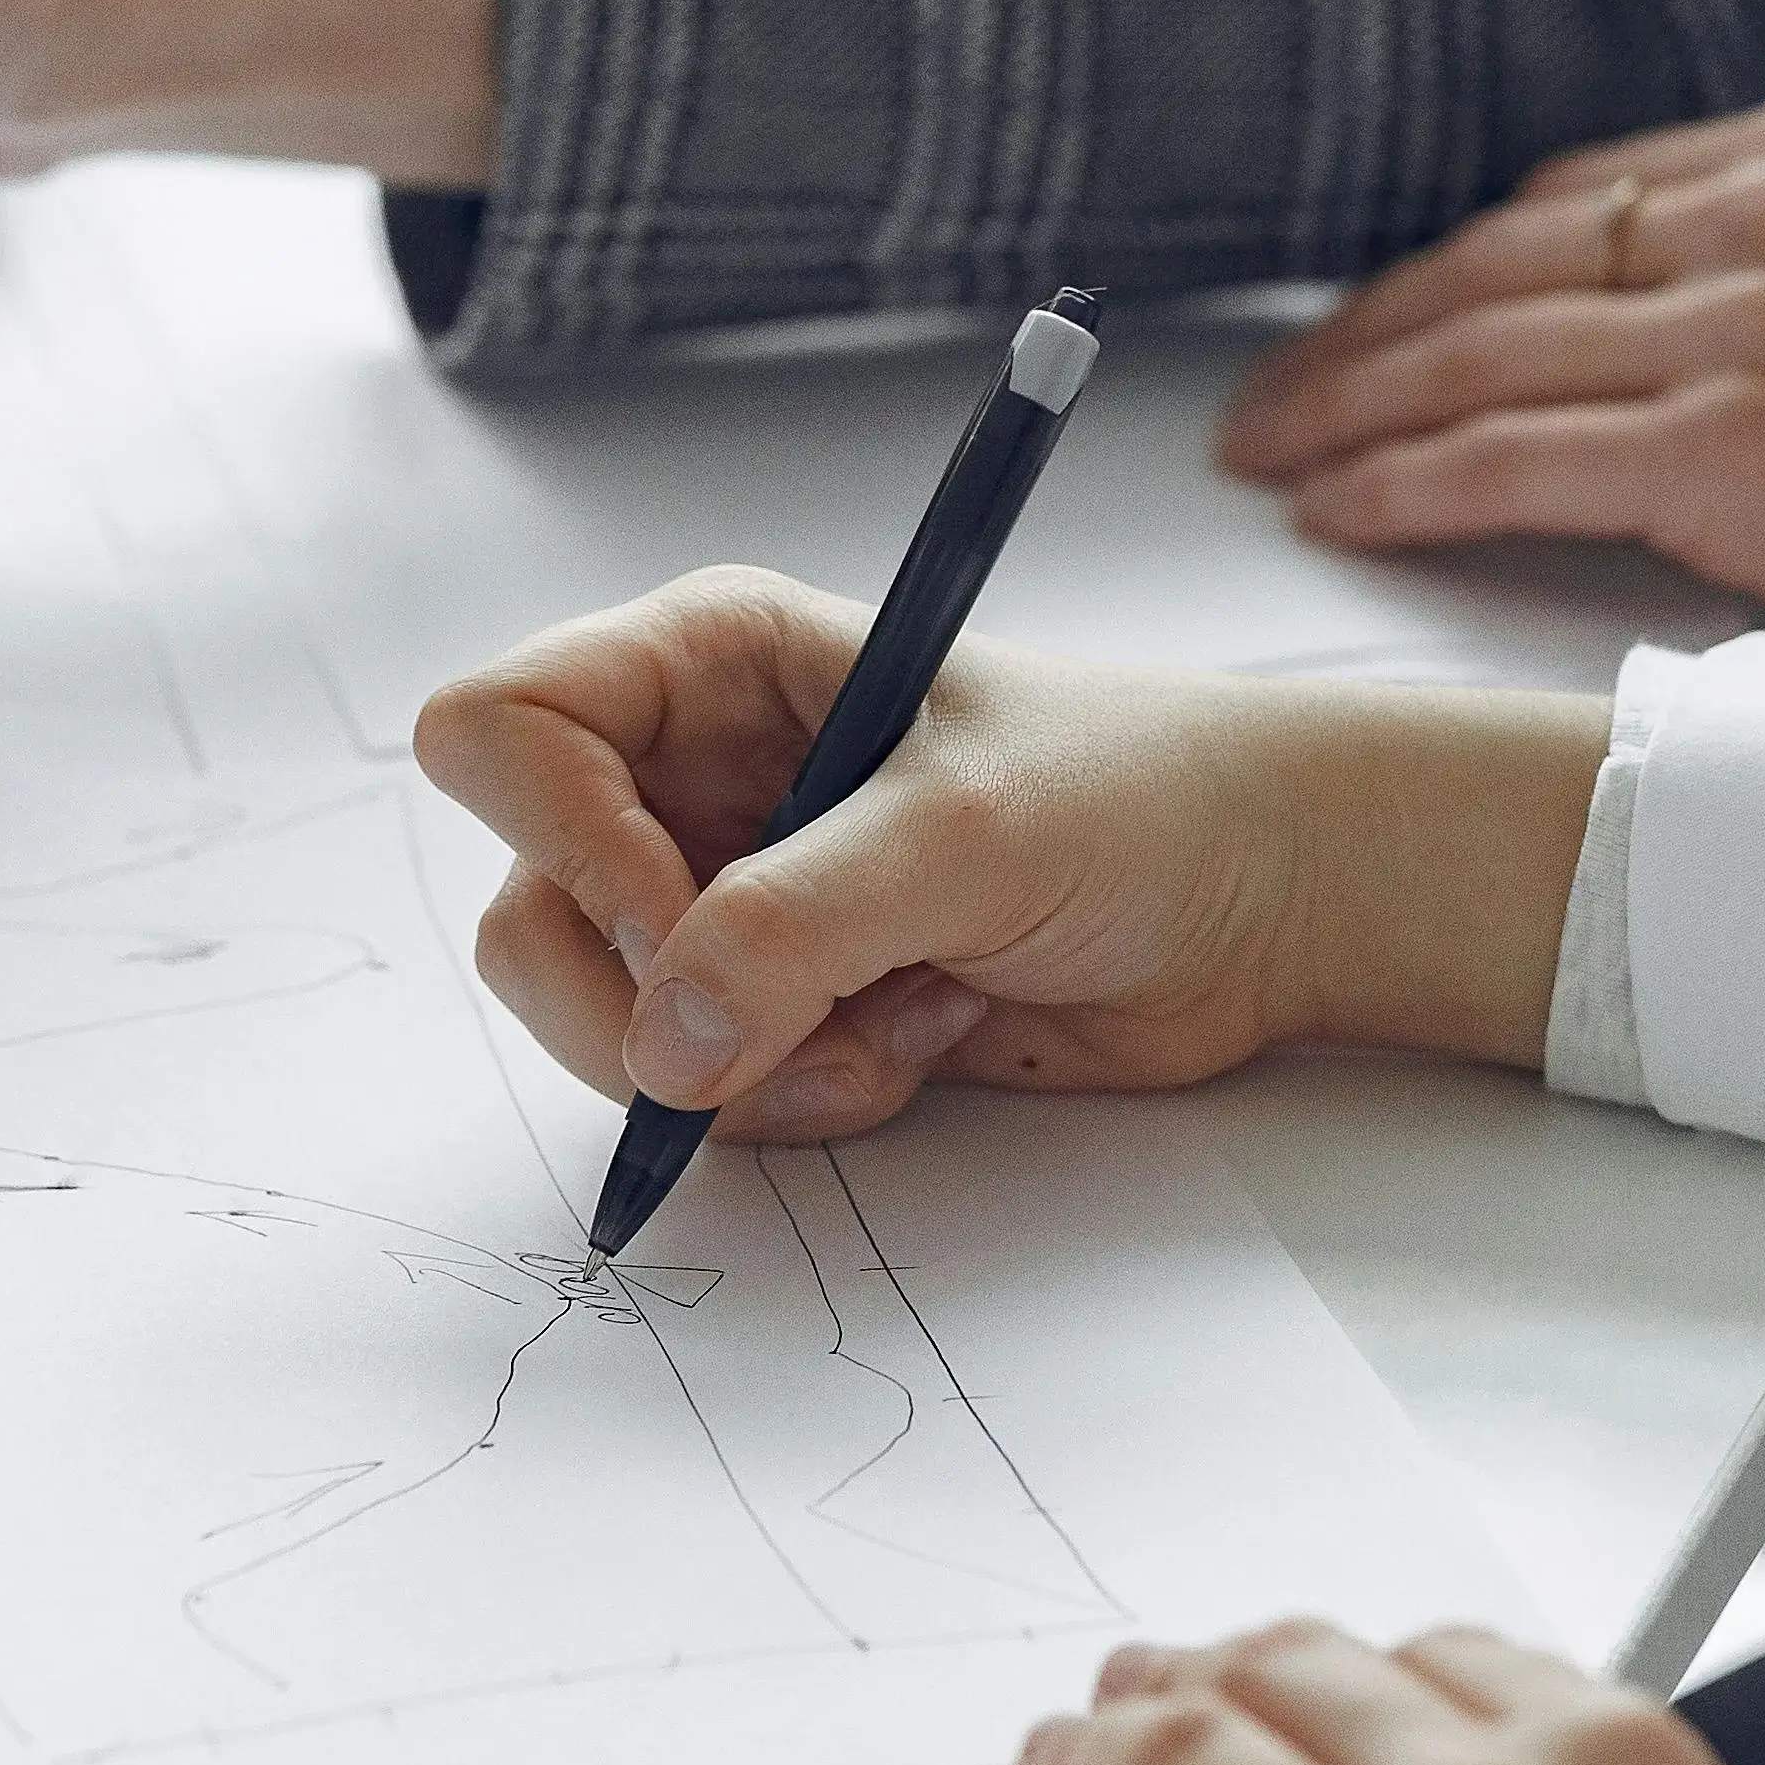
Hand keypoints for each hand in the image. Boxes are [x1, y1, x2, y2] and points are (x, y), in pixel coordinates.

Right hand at [411, 568, 1600, 1146]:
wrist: (1261, 901)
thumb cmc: (1139, 797)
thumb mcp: (967, 834)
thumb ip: (800, 925)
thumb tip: (665, 1043)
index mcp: (706, 663)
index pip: (502, 731)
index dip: (565, 843)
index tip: (685, 923)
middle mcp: (685, 775)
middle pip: (525, 910)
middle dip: (646, 1003)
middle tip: (791, 1023)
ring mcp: (720, 899)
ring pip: (602, 1023)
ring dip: (744, 1068)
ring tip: (895, 1026)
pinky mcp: (772, 1006)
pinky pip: (697, 1094)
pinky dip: (797, 1101)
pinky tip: (915, 1045)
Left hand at [1216, 89, 1764, 630]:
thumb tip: (1668, 358)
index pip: (1569, 196)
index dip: (1445, 272)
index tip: (1373, 329)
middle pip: (1494, 260)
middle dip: (1364, 337)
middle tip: (1268, 400)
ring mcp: (1753, 317)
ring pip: (1477, 351)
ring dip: (1347, 412)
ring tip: (1269, 458)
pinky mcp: (1738, 440)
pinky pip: (1510, 455)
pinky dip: (1402, 482)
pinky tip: (1337, 508)